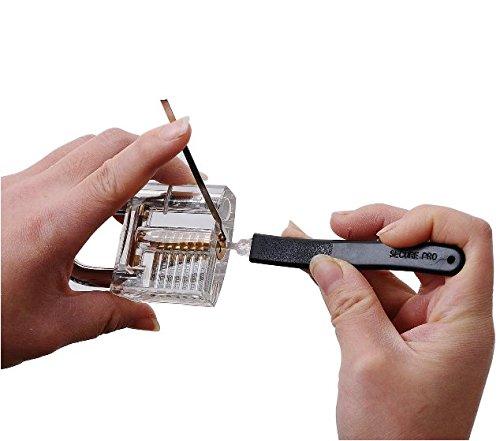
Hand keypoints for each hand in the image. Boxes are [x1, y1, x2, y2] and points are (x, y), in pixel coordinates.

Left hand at [1, 118, 192, 367]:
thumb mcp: (51, 327)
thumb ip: (109, 317)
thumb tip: (147, 318)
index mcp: (51, 226)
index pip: (117, 173)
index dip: (157, 149)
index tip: (187, 130)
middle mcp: (34, 194)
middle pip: (105, 144)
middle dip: (152, 150)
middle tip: (180, 180)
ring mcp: (18, 187)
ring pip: (83, 149)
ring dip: (123, 158)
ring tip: (148, 193)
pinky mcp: (11, 191)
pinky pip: (63, 165)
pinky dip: (97, 174)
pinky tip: (104, 210)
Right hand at [284, 204, 493, 438]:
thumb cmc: (402, 438)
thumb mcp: (368, 363)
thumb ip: (348, 304)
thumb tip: (327, 263)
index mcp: (462, 320)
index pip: (466, 240)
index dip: (425, 222)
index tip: (380, 237)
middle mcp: (447, 316)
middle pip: (423, 246)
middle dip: (378, 229)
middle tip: (338, 226)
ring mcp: (421, 324)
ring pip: (391, 269)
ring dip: (353, 253)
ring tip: (314, 241)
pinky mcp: (397, 333)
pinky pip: (373, 293)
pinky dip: (345, 279)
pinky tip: (318, 267)